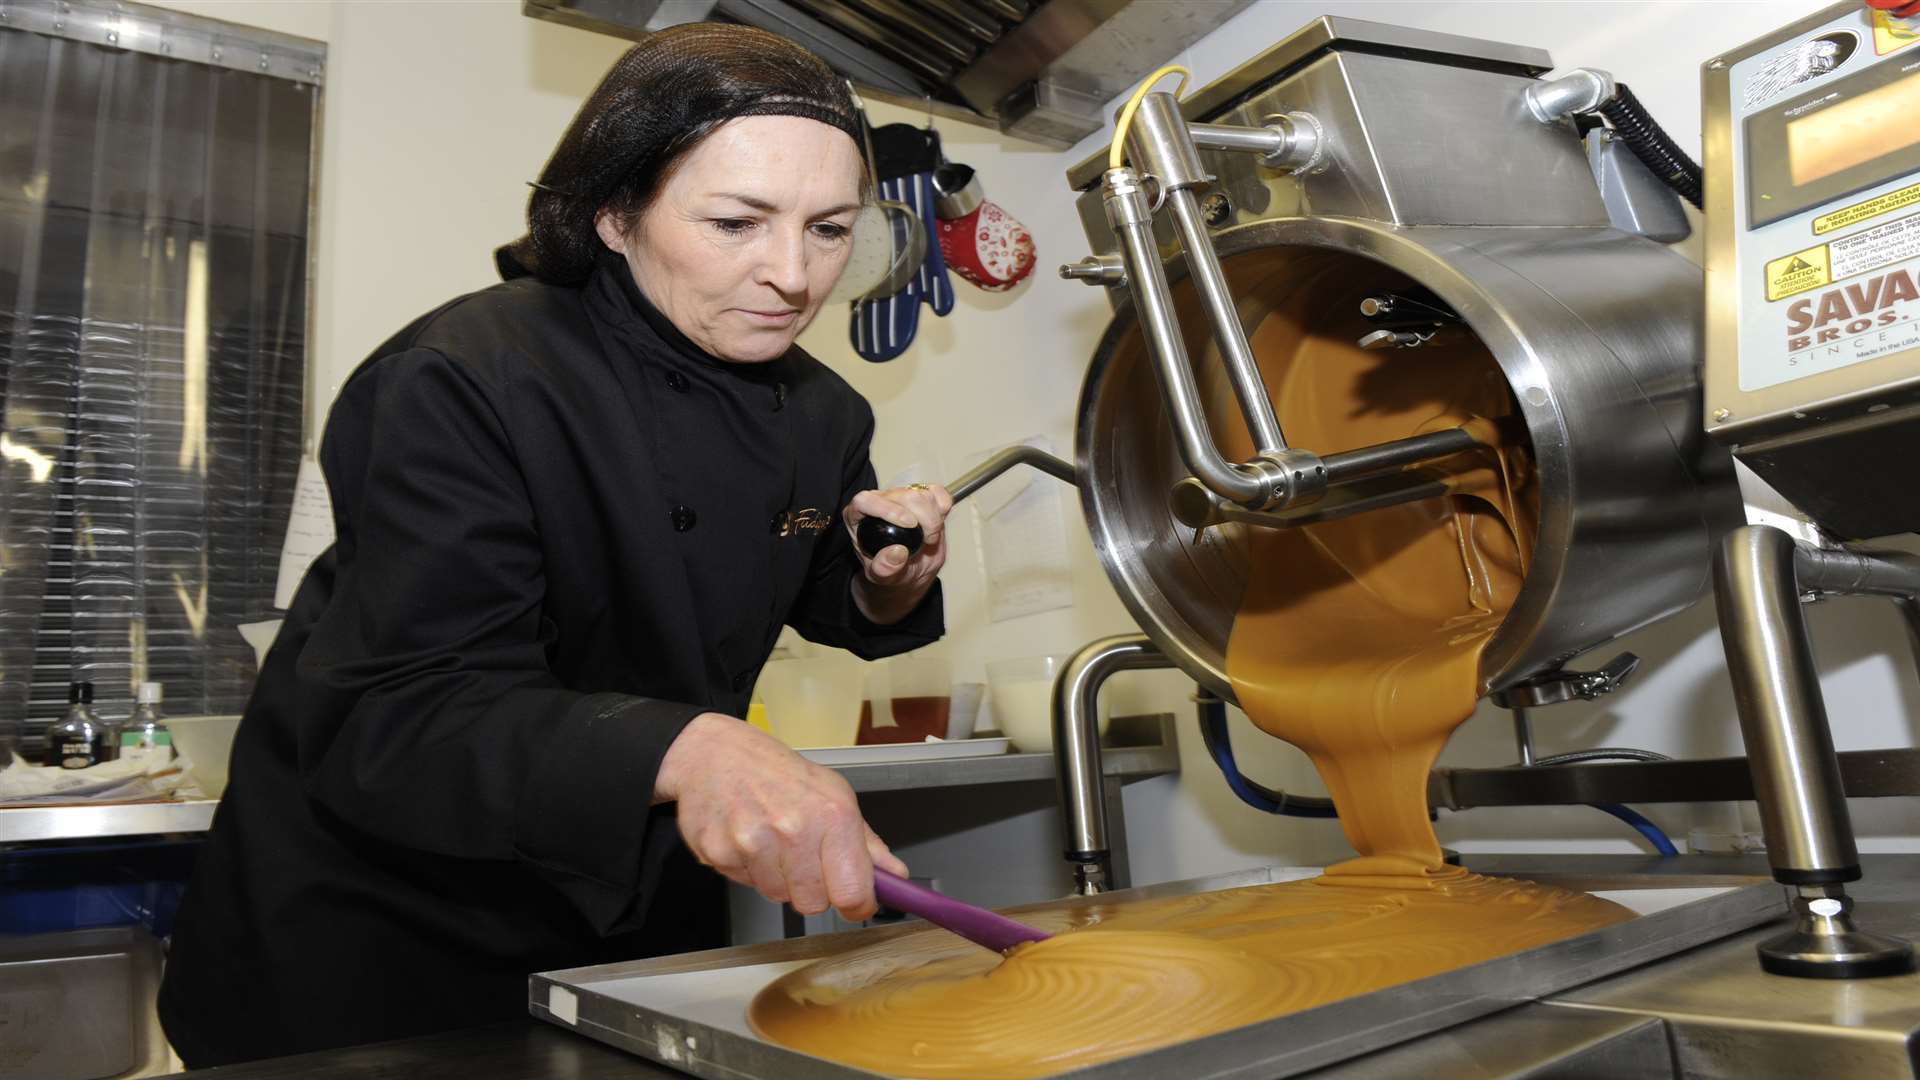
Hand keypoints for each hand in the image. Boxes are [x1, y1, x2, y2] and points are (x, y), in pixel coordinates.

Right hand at [655, 713, 908, 919]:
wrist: (714, 752)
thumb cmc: (777, 772)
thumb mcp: (833, 795)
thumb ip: (866, 843)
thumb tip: (895, 877)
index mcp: (832, 815)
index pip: (853, 893)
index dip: (857, 904)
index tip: (855, 900)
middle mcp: (793, 829)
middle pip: (814, 903)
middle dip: (813, 888)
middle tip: (803, 856)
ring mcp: (753, 842)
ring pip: (779, 896)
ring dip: (778, 877)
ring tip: (771, 841)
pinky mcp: (718, 852)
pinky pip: (745, 884)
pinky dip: (747, 869)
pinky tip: (747, 838)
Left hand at [845, 483, 951, 621]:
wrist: (910, 568)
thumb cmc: (890, 569)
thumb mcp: (882, 576)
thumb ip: (884, 569)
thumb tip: (896, 552)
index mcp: (858, 516)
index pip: (865, 501)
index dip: (888, 509)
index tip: (910, 524)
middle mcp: (879, 502)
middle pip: (901, 494)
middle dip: (923, 518)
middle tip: (927, 539)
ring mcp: (901, 496)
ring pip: (921, 493)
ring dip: (934, 517)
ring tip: (930, 537)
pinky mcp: (922, 495)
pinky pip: (937, 492)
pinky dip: (943, 507)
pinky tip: (937, 524)